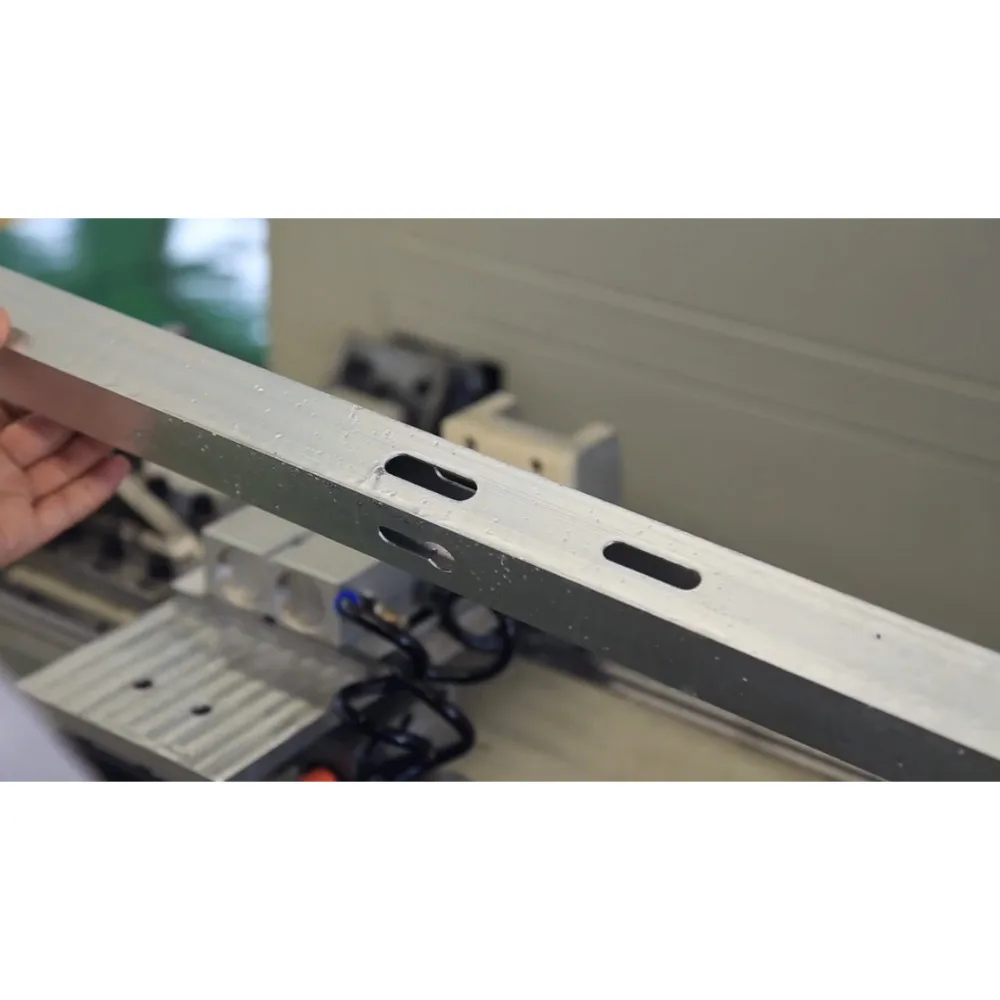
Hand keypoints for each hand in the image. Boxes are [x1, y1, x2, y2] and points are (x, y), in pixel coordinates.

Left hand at [0, 308, 130, 567]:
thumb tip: (3, 313)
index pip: (5, 401)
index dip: (35, 382)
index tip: (69, 361)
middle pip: (39, 434)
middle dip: (75, 413)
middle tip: (111, 391)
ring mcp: (5, 499)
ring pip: (59, 470)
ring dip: (92, 448)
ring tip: (125, 423)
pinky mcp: (23, 531)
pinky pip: (66, 509)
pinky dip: (96, 490)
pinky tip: (122, 466)